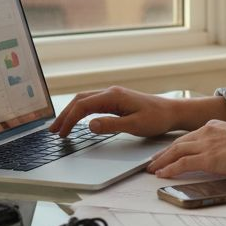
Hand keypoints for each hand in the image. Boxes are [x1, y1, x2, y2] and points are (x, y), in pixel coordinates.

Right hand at [48, 87, 225, 137]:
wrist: (172, 112)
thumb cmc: (157, 118)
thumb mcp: (135, 125)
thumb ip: (112, 125)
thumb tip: (90, 125)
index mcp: (113, 96)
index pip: (83, 106)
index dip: (69, 119)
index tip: (61, 133)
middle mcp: (111, 92)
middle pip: (79, 100)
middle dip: (64, 115)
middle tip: (53, 131)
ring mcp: (113, 96)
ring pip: (84, 101)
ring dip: (70, 113)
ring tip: (60, 127)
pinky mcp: (116, 101)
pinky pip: (92, 103)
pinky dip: (80, 111)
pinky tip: (77, 120)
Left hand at [147, 122, 225, 180]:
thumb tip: (223, 155)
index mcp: (214, 126)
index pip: (188, 137)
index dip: (175, 146)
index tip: (167, 153)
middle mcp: (206, 132)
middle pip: (177, 144)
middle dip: (163, 154)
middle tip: (152, 162)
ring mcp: (206, 144)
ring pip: (175, 152)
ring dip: (161, 162)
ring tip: (152, 170)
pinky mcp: (208, 158)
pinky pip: (182, 163)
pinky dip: (170, 169)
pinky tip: (162, 174)